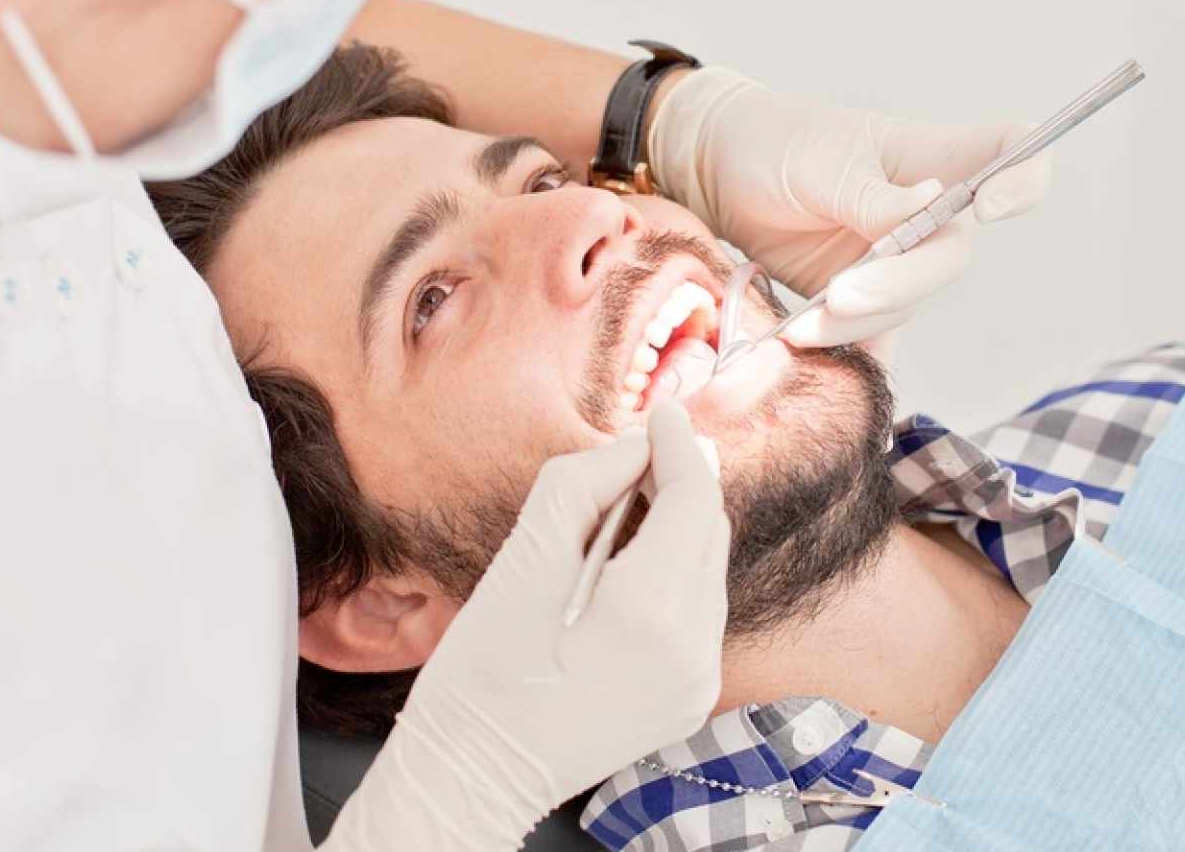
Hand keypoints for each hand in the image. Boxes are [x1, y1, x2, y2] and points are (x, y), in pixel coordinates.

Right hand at [323, 403, 729, 850]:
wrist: (475, 772)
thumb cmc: (483, 668)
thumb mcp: (523, 557)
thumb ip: (584, 485)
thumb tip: (633, 450)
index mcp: (650, 606)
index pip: (694, 498)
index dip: (679, 445)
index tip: (663, 412)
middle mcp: (691, 646)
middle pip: (710, 533)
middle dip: (681, 484)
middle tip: (645, 450)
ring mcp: (697, 680)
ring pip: (707, 573)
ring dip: (678, 532)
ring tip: (631, 508)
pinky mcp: (689, 701)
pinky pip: (698, 617)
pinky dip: (675, 581)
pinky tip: (630, 573)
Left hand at [650, 68, 1049, 346]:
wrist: (716, 172)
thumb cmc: (775, 143)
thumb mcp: (821, 162)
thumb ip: (872, 195)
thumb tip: (927, 204)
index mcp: (930, 156)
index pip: (1010, 149)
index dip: (1024, 177)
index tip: (991, 203)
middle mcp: (927, 211)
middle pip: (950, 256)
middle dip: (898, 283)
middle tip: (839, 294)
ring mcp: (896, 258)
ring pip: (905, 304)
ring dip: (857, 320)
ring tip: (800, 324)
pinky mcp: (862, 298)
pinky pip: (872, 336)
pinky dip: (851, 355)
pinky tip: (827, 375)